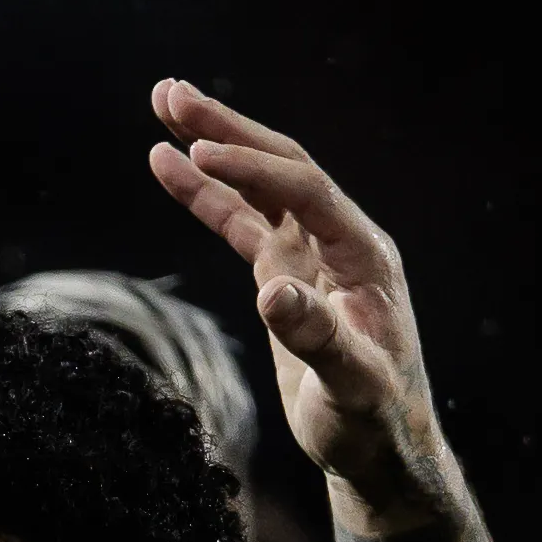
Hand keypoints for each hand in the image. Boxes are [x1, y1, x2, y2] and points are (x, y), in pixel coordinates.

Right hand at [146, 81, 445, 515]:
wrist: (379, 448)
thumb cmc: (374, 421)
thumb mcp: (351, 385)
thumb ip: (316, 338)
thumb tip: (272, 295)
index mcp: (364, 254)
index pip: (304, 190)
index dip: (251, 168)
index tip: (198, 152)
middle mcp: (338, 241)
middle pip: (278, 167)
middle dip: (226, 129)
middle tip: (170, 94)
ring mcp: (309, 255)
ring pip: (256, 186)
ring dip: (212, 146)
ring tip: (162, 105)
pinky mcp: (283, 276)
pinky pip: (240, 222)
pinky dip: (205, 194)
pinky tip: (167, 163)